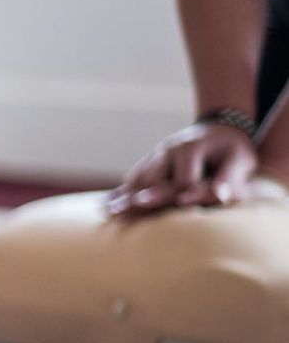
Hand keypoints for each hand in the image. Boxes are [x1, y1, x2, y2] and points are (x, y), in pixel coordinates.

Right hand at [106, 122, 255, 217]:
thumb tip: (220, 196)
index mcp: (190, 148)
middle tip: (124, 212)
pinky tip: (104, 205)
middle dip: (139, 197)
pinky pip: (132, 179)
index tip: (175, 208)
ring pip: (137, 179)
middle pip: (152, 178)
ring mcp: (155, 156)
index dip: (182, 194)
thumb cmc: (232, 150)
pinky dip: (119, 193)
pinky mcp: (150, 164)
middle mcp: (168, 151)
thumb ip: (229, 179)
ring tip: (108, 212)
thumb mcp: (239, 160)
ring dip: (123, 196)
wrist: (218, 129)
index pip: (184, 178)